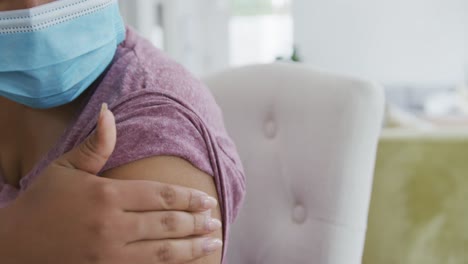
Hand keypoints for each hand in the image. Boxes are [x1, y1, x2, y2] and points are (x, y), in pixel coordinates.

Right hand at [0, 104, 221, 263]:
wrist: (13, 246)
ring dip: (191, 247)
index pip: (160, 195)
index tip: (207, 201)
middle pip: (167, 223)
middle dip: (196, 223)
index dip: (188, 199)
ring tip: (211, 243)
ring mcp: (108, 254)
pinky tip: (185, 262)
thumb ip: (96, 144)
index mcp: (106, 195)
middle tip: (215, 221)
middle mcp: (111, 225)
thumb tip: (109, 110)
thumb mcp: (66, 168)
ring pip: (162, 251)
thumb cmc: (42, 203)